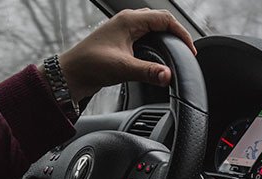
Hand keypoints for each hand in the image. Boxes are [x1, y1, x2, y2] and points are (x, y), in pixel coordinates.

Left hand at [54, 8, 196, 101]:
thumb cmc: (90, 65)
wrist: (71, 74)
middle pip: (161, 19)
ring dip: (167, 36)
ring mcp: (124, 30)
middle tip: (188, 50)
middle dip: (177, 33)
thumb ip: (148, 72)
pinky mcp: (122, 40)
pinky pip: (146, 34)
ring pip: (153, 26)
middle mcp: (127, 21)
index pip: (165, 19)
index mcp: (129, 21)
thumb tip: (168, 75)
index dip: (181, 33)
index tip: (190, 49)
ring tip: (178, 50)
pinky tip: (160, 54)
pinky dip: (158, 42)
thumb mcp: (122, 68)